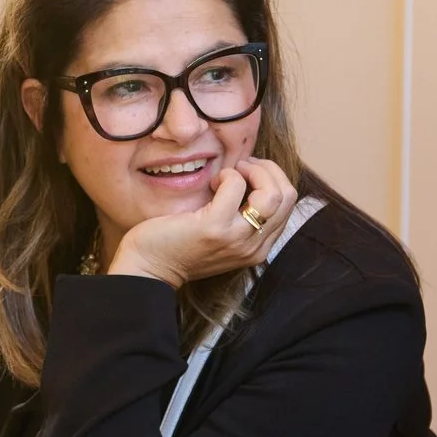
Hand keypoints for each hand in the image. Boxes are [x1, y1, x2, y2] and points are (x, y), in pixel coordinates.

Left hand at [108, 157, 297, 286]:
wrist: (148, 269)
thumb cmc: (179, 246)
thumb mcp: (221, 236)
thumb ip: (241, 216)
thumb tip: (252, 176)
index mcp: (259, 247)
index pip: (288, 205)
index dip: (271, 179)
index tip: (248, 173)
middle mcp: (254, 247)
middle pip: (287, 196)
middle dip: (267, 170)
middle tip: (242, 167)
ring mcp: (237, 238)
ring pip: (273, 194)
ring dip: (253, 170)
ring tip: (229, 173)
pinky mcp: (215, 227)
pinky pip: (236, 185)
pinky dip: (226, 174)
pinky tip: (211, 183)